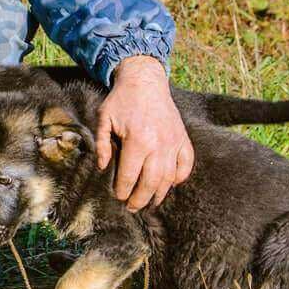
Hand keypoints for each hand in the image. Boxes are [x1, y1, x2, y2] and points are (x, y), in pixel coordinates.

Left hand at [96, 56, 193, 211]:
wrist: (145, 80)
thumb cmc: (122, 100)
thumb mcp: (104, 118)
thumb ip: (101, 144)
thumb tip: (102, 168)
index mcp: (137, 141)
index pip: (129, 176)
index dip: (122, 191)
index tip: (118, 197)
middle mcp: (159, 145)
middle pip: (151, 183)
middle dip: (140, 199)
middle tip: (133, 208)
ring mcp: (174, 142)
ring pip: (169, 178)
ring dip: (159, 194)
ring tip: (150, 202)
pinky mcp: (183, 139)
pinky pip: (187, 164)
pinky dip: (180, 177)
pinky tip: (170, 184)